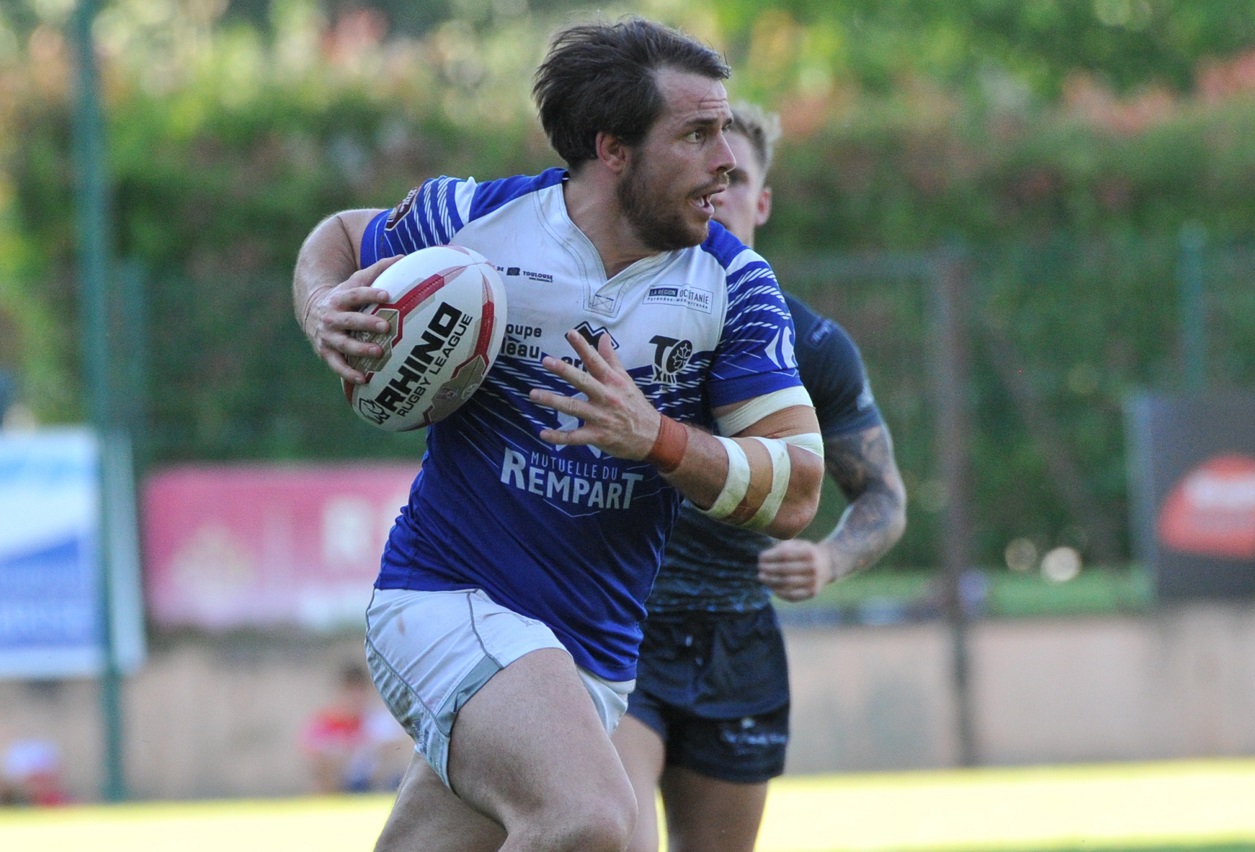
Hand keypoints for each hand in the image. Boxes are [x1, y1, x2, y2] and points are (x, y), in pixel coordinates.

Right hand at [303, 256, 399, 383]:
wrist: (312, 313)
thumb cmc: (344, 297)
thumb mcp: (355, 281)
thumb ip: (377, 270)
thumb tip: (403, 257)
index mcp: (340, 298)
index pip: (355, 294)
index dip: (370, 294)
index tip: (387, 295)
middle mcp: (332, 317)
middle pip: (350, 320)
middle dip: (367, 323)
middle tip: (386, 325)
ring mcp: (328, 336)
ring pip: (344, 344)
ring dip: (360, 348)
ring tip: (379, 352)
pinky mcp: (326, 352)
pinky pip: (337, 365)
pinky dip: (348, 373)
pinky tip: (364, 380)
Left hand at [529, 329, 660, 459]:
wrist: (653, 436)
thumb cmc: (637, 406)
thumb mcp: (626, 380)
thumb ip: (611, 359)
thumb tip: (603, 337)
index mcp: (613, 382)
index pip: (596, 360)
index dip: (583, 346)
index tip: (570, 333)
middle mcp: (607, 397)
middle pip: (583, 381)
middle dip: (564, 370)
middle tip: (546, 361)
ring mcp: (601, 417)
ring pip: (573, 407)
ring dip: (552, 400)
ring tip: (534, 393)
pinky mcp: (598, 436)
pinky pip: (575, 437)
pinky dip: (558, 437)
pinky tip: (543, 433)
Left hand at [758, 538, 839, 601]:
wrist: (827, 565)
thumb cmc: (806, 553)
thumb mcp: (798, 544)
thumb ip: (783, 548)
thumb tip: (764, 557)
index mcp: (809, 552)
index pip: (784, 555)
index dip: (770, 557)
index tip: (760, 557)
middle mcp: (813, 567)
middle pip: (784, 570)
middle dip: (768, 569)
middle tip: (759, 568)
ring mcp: (813, 581)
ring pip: (786, 583)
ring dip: (770, 581)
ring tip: (761, 577)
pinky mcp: (812, 593)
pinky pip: (792, 595)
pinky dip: (780, 593)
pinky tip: (772, 588)